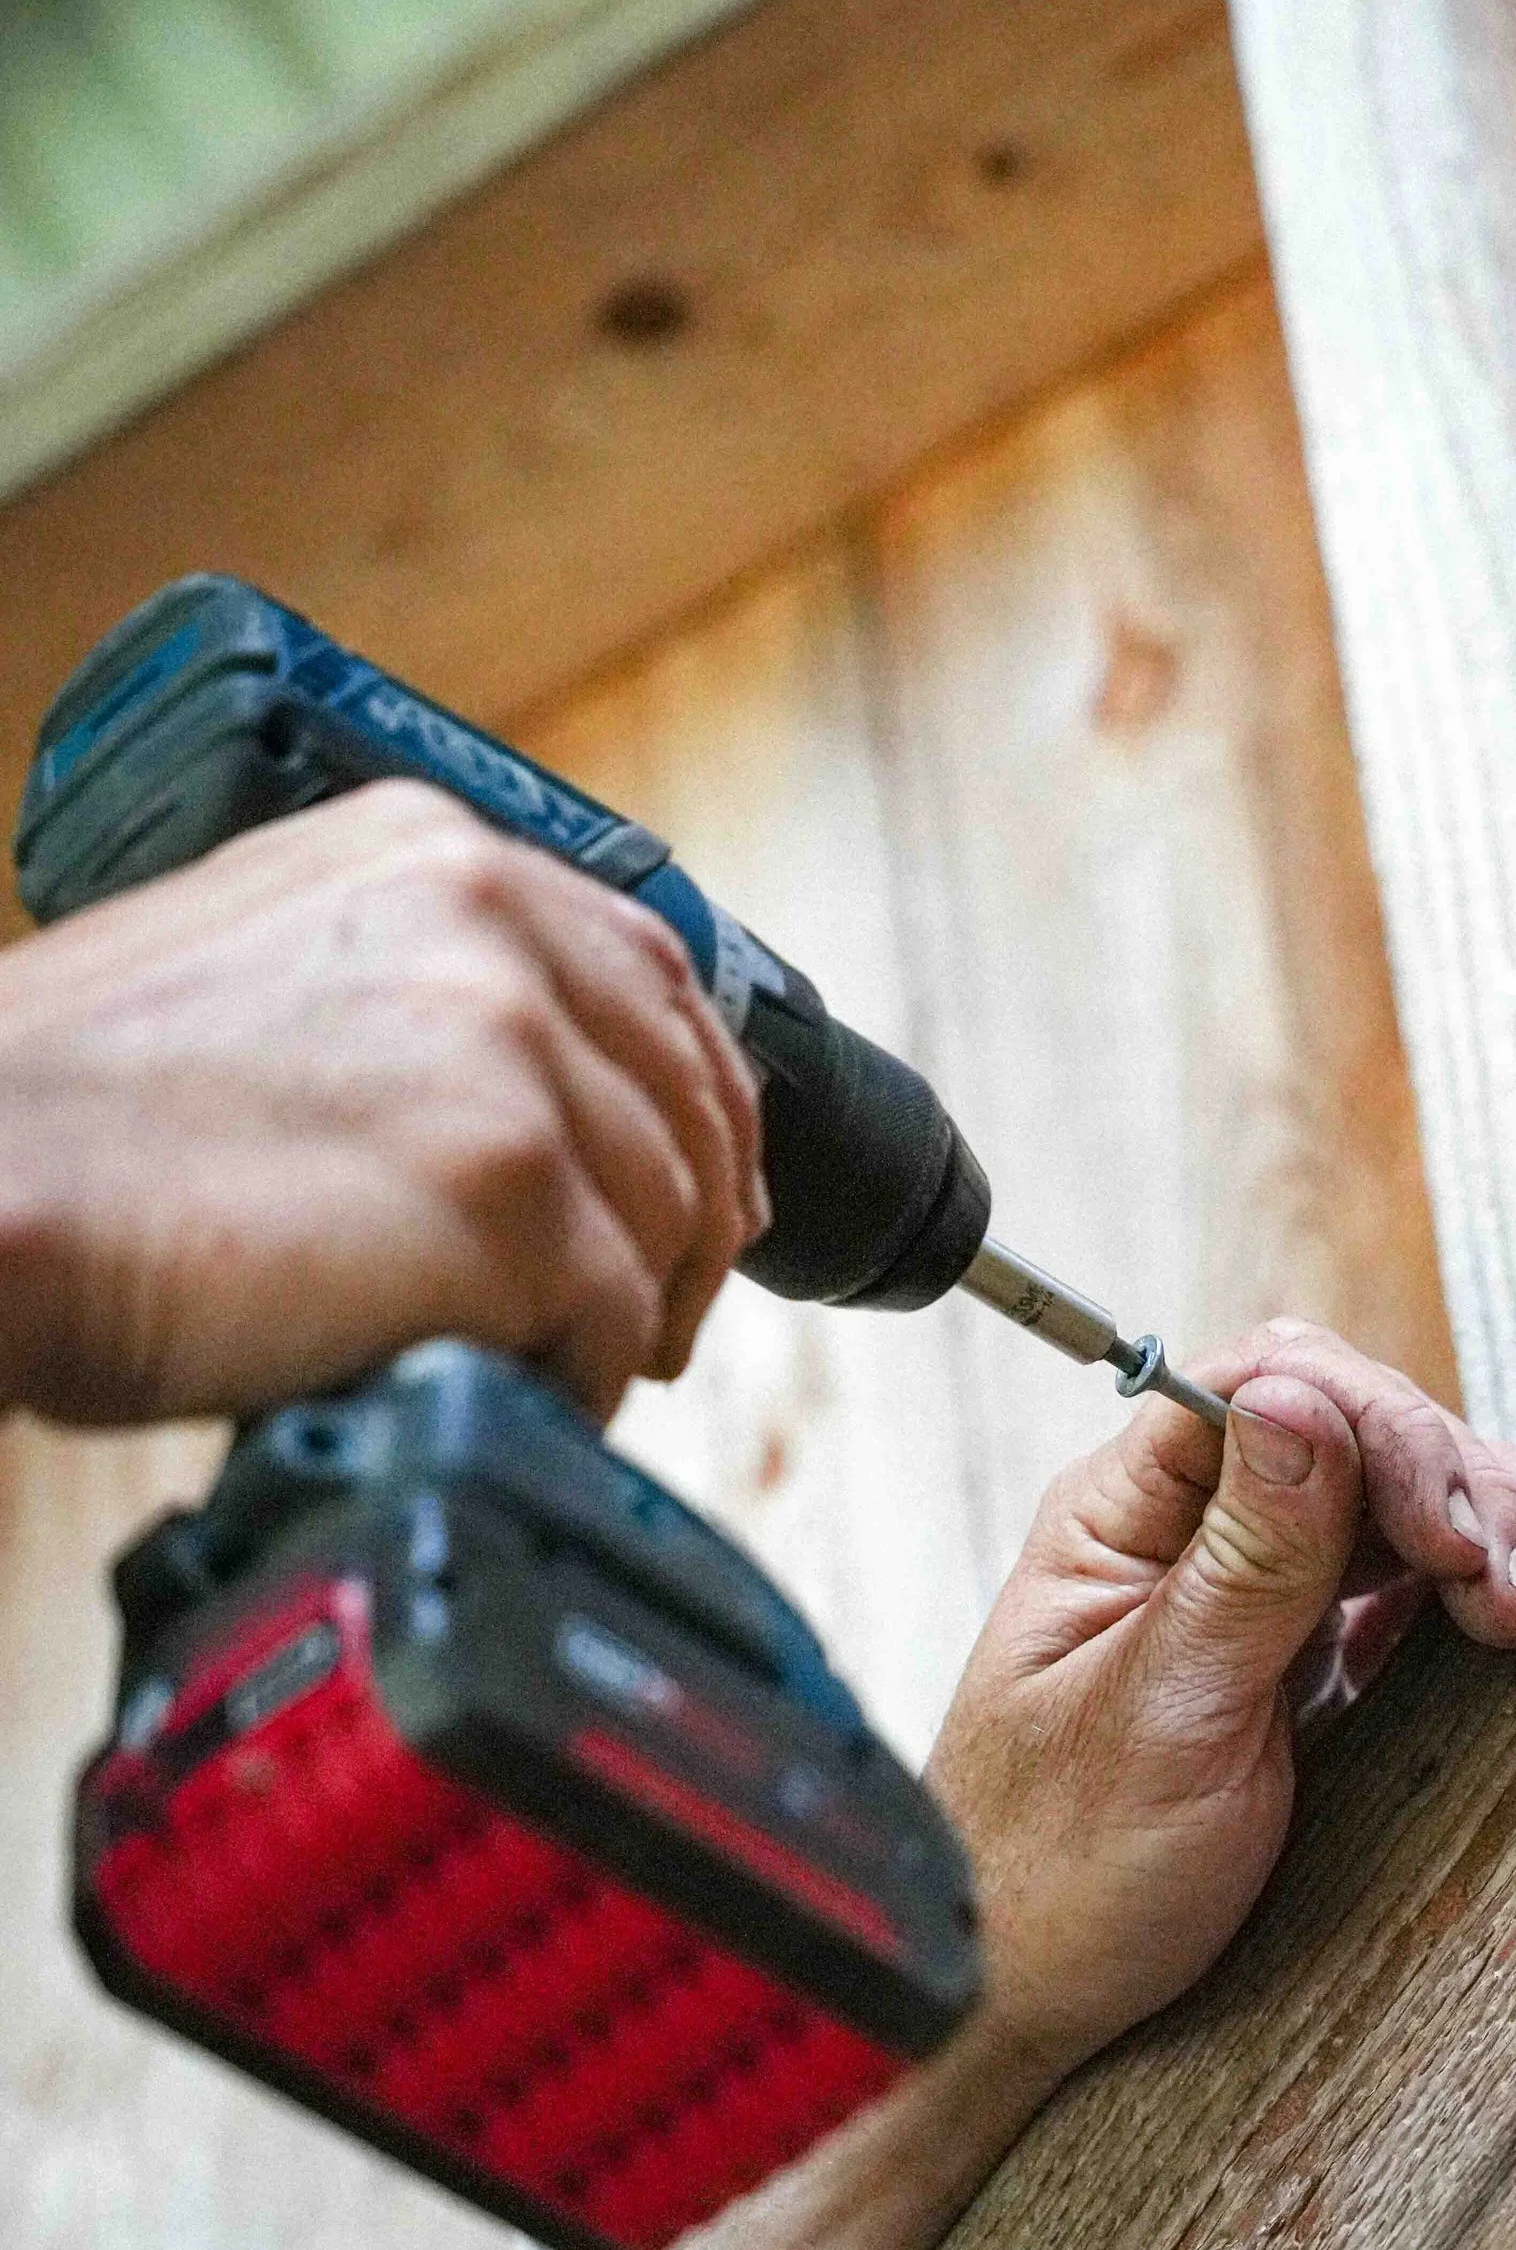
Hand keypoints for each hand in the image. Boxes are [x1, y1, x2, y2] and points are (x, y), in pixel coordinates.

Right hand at [0, 782, 764, 1426]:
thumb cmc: (75, 1115)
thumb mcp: (256, 963)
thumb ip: (402, 988)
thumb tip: (524, 1092)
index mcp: (434, 858)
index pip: (652, 974)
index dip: (700, 1098)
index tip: (705, 1183)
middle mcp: (491, 932)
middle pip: (684, 1105)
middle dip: (688, 1228)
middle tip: (651, 1318)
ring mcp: (510, 1061)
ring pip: (661, 1221)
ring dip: (619, 1316)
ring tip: (550, 1365)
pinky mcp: (510, 1198)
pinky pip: (608, 1323)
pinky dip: (574, 1380)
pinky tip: (505, 1391)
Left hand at [926, 1319, 1515, 2088]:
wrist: (1027, 2006)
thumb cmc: (1056, 1876)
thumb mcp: (1163, 1717)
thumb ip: (1246, 1562)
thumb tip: (1301, 1399)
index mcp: (1120, 1518)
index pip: (1268, 1389)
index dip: (1380, 1431)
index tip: (1450, 1533)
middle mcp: (1185, 1534)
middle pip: (1350, 1434)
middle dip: (1457, 1484)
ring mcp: (1245, 1594)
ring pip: (1390, 1505)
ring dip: (1490, 1527)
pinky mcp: (1295, 1662)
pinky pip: (1398, 1587)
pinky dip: (1477, 1585)